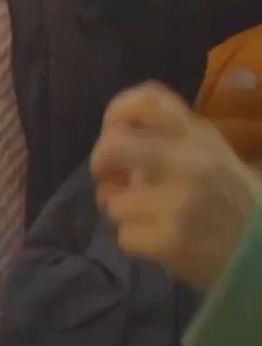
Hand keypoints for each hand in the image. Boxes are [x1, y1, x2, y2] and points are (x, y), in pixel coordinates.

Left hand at [93, 82, 261, 291]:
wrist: (259, 246)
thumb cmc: (231, 198)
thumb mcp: (211, 153)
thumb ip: (167, 141)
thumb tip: (115, 141)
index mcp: (198, 134)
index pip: (147, 99)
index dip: (116, 112)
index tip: (114, 132)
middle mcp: (188, 161)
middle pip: (113, 146)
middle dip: (99, 163)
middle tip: (108, 178)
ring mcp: (178, 202)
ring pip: (114, 202)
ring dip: (125, 214)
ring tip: (153, 218)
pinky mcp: (168, 240)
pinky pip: (124, 236)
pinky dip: (136, 242)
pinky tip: (162, 241)